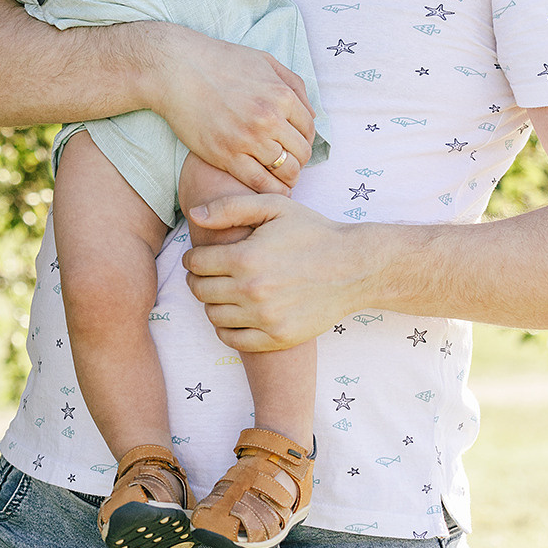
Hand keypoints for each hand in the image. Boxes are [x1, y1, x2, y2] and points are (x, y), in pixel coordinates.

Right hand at [146, 26, 316, 195]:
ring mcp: (248, 139)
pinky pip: (260, 182)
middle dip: (299, 160)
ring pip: (285, 171)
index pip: (309, 129)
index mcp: (281, 96)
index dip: (305, 140)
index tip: (295, 144)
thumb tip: (311, 114)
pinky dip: (270, 190)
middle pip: (301, 153)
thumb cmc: (218, 61)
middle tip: (288, 162)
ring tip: (279, 176)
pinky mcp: (226, 155)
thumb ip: (293, 84)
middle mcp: (269, 119)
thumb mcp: (264, 61)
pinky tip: (268, 187)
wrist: (175, 69)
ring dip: (287, 177)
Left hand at [183, 195, 367, 350]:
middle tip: (208, 274)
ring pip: (213, 315)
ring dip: (212, 303)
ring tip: (224, 291)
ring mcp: (265, 318)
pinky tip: (235, 314)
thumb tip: (193, 215)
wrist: (354, 268)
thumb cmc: (313, 232)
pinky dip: (226, 329)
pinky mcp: (278, 337)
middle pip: (200, 291)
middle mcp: (252, 291)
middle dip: (198, 279)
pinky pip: (233, 340)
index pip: (196, 264)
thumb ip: (229, 208)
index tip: (200, 257)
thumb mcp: (273, 207)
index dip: (193, 258)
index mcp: (246, 257)